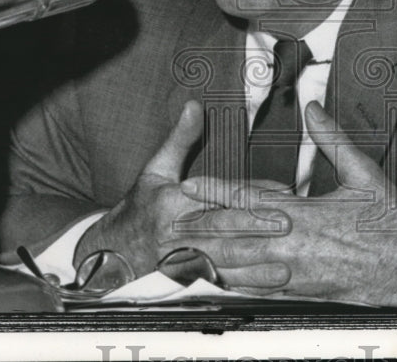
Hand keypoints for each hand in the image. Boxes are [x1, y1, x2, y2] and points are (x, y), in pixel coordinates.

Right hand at [73, 100, 288, 290]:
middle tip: (288, 226)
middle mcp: (175, 233)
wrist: (108, 252)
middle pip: (221, 230)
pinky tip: (265, 291)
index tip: (281, 193)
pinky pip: (215, 287)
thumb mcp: (155, 169)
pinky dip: (240, 288)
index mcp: (173, 203)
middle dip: (255, 229)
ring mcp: (179, 262)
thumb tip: (194, 105)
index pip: (218, 196)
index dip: (251, 194)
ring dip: (253, 266)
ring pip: (220, 262)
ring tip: (284, 268)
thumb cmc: (140, 207)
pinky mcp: (183, 283)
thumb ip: (180, 139)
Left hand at [174, 101, 396, 308]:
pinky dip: (233, 286)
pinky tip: (215, 283)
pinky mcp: (302, 292)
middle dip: (198, 230)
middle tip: (166, 223)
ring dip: (207, 260)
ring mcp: (295, 274)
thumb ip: (333, 140)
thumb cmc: (392, 222)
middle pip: (234, 237)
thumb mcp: (364, 174)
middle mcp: (293, 246)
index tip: (188, 184)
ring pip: (240, 268)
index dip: (215, 190)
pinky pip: (259, 290)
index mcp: (305, 214)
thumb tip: (313, 108)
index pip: (249, 199)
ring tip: (177, 254)